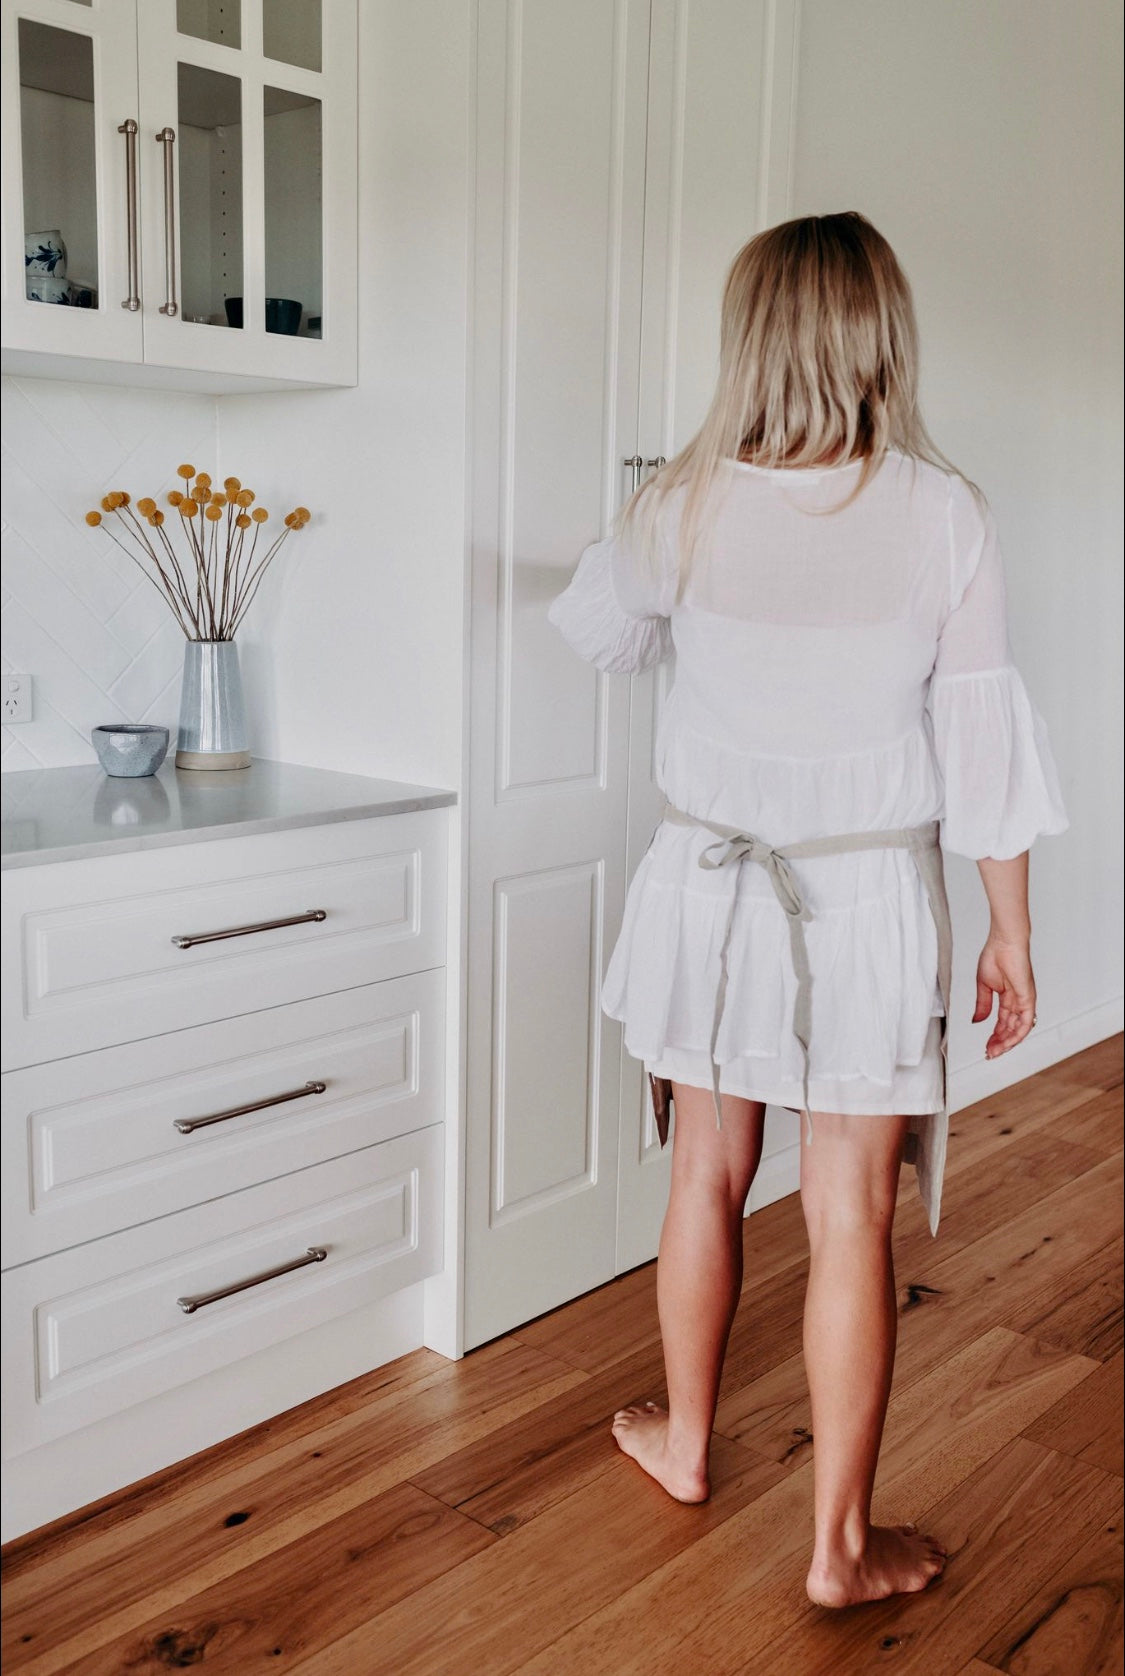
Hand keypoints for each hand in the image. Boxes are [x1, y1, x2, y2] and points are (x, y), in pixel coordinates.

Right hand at [973, 937, 1036, 1057]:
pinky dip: (1017, 1034)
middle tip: (989, 1054)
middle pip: (1011, 1029)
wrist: (1003, 942)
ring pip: (1019, 1029)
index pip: (1002, 1023)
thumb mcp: (983, 986)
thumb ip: (982, 1005)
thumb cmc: (995, 956)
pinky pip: (1026, 1021)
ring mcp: (1024, 1000)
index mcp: (1008, 998)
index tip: (985, 1047)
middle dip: (1000, 1043)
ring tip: (995, 1051)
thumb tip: (976, 1021)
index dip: (994, 1036)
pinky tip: (1007, 1042)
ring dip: (1007, 1042)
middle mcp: (1018, 1002)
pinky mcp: (1028, 998)